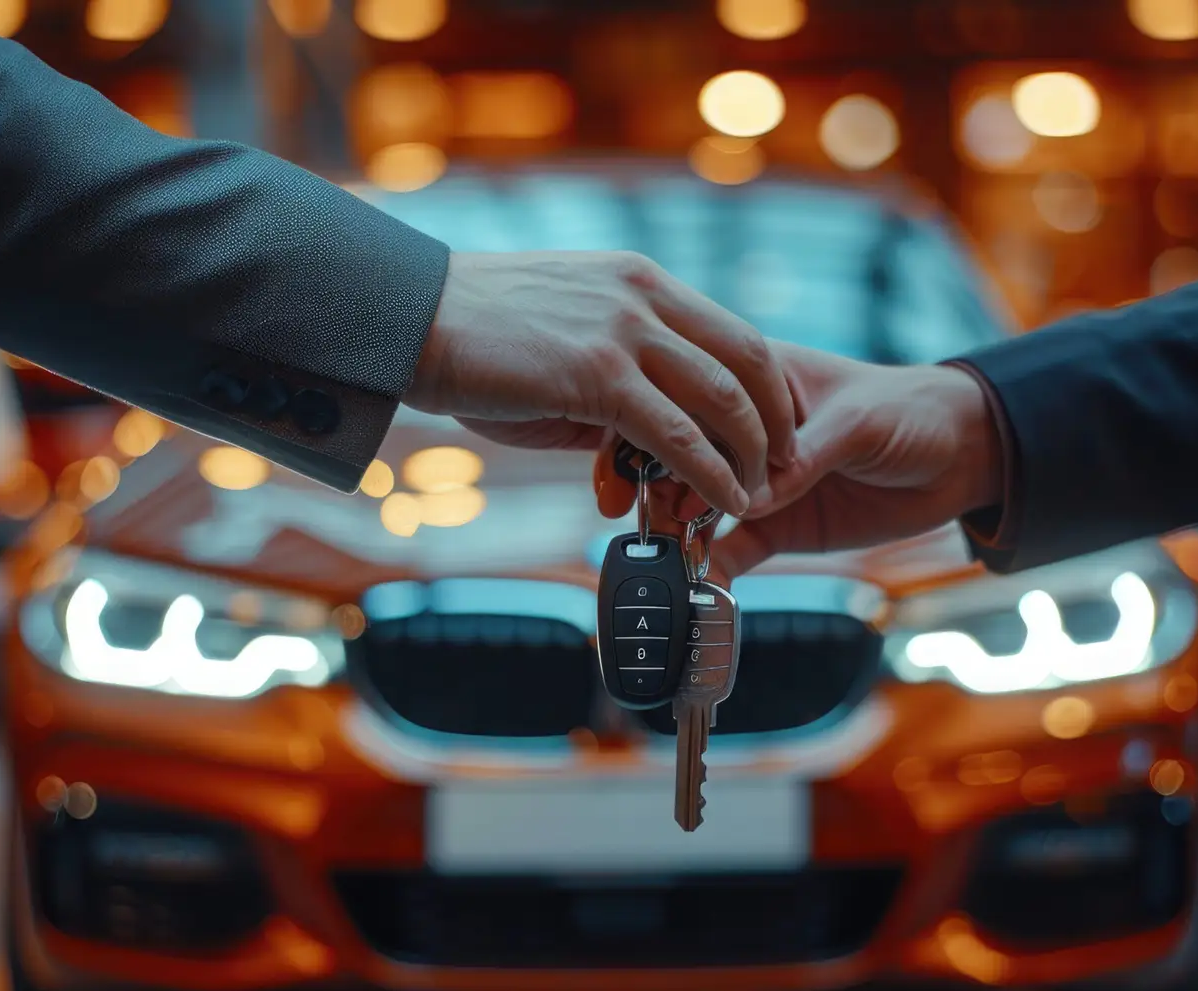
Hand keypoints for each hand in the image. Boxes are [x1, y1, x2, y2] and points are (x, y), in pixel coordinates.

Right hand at [406, 251, 795, 514]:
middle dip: (778, 421)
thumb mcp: (562, 340)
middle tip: (787, 467)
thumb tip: (635, 437)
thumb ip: (612, 375)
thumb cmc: (473, 335)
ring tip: (760, 495)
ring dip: (751, 454)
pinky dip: (712, 473)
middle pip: (749, 358)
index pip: (733, 331)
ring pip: (723, 397)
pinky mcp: (598, 374)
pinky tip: (724, 503)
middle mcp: (644, 296)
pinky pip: (677, 433)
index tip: (777, 430)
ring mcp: (624, 331)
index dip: (767, 386)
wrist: (410, 318)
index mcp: (639, 280)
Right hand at [614, 343, 1001, 578]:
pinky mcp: (776, 527)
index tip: (644, 470)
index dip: (660, 431)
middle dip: (660, 492)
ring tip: (665, 560)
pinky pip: (730, 551)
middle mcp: (745, 431)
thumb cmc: (910, 412)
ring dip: (677, 533)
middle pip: (680, 459)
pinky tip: (696, 588)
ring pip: (696, 507)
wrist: (962, 457)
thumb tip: (747, 499)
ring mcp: (757, 483)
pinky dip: (710, 570)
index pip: (691, 401)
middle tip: (653, 525)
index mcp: (755, 382)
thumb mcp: (858, 423)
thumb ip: (803, 457)